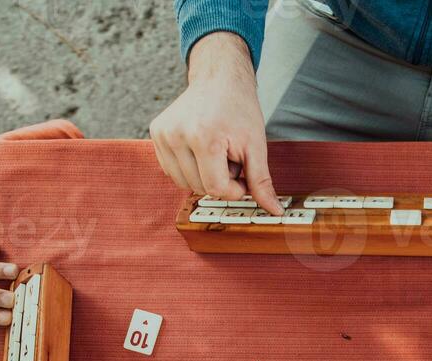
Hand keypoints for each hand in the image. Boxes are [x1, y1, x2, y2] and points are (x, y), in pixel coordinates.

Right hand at [150, 32, 282, 214]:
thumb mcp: (257, 145)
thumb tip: (275, 212)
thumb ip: (262, 181)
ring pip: (184, 183)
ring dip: (204, 175)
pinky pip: (173, 171)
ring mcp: (162, 134)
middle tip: (229, 155)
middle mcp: (176, 135)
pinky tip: (201, 149)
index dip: (234, 189)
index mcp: (202, 137)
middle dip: (220, 179)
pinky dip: (190, 168)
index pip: (216, 189)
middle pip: (200, 188)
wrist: (219, 78)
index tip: (243, 174)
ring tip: (215, 151)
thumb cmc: (239, 108)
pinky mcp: (155, 134)